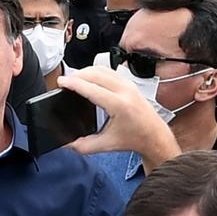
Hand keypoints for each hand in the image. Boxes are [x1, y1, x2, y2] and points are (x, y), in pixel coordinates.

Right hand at [57, 67, 180, 164]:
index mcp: (119, 105)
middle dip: (77, 75)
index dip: (74, 83)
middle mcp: (125, 91)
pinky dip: (96, 72)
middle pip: (95, 74)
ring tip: (74, 79)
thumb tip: (66, 143)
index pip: (91, 88)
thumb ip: (83, 145)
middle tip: (65, 81)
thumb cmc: (135, 138)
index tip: (62, 82)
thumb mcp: (106, 145)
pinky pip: (109, 71)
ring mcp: (129, 85)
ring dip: (86, 72)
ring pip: (102, 69)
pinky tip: (89, 79)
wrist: (154, 136)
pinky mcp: (129, 83)